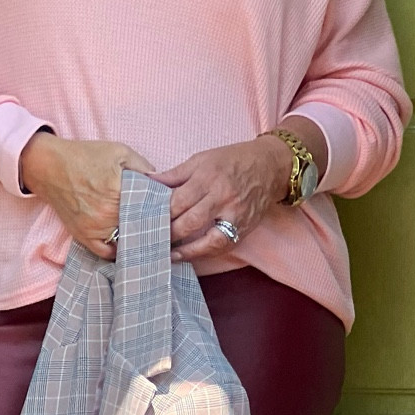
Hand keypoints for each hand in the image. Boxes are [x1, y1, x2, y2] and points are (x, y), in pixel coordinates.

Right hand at [19, 133, 156, 259]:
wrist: (49, 166)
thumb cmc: (84, 156)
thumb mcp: (119, 152)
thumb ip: (144, 166)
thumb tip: (162, 182)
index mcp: (119, 193)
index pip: (151, 210)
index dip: (162, 212)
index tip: (168, 213)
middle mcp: (107, 215)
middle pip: (140, 228)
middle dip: (151, 226)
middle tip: (161, 225)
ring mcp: (94, 229)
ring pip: (126, 242)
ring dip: (136, 238)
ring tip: (145, 234)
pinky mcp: (83, 236)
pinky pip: (106, 253)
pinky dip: (117, 250)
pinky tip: (125, 244)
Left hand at [157, 122, 328, 262]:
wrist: (271, 166)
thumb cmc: (233, 160)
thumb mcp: (202, 159)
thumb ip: (174, 174)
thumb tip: (147, 182)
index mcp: (208, 177)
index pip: (178, 201)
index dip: (160, 214)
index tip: (144, 221)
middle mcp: (222, 197)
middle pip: (189, 222)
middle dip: (168, 233)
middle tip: (149, 240)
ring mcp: (235, 214)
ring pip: (207, 240)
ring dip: (185, 250)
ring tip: (167, 254)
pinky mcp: (244, 227)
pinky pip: (222, 245)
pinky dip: (203, 253)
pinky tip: (188, 255)